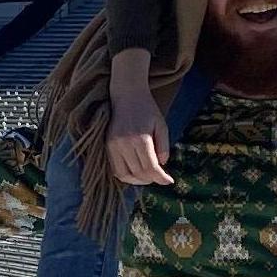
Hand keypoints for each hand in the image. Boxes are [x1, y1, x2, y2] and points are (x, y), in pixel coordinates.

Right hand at [108, 55, 170, 187]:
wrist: (126, 95)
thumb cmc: (147, 110)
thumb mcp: (161, 125)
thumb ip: (164, 146)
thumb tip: (162, 165)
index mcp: (140, 139)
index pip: (151, 167)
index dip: (161, 178)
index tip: (169, 181)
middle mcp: (125, 144)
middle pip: (139, 173)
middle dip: (151, 179)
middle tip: (160, 178)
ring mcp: (113, 145)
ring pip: (125, 174)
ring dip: (137, 181)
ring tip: (148, 178)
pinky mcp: (107, 145)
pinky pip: (115, 168)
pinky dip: (126, 176)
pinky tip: (135, 174)